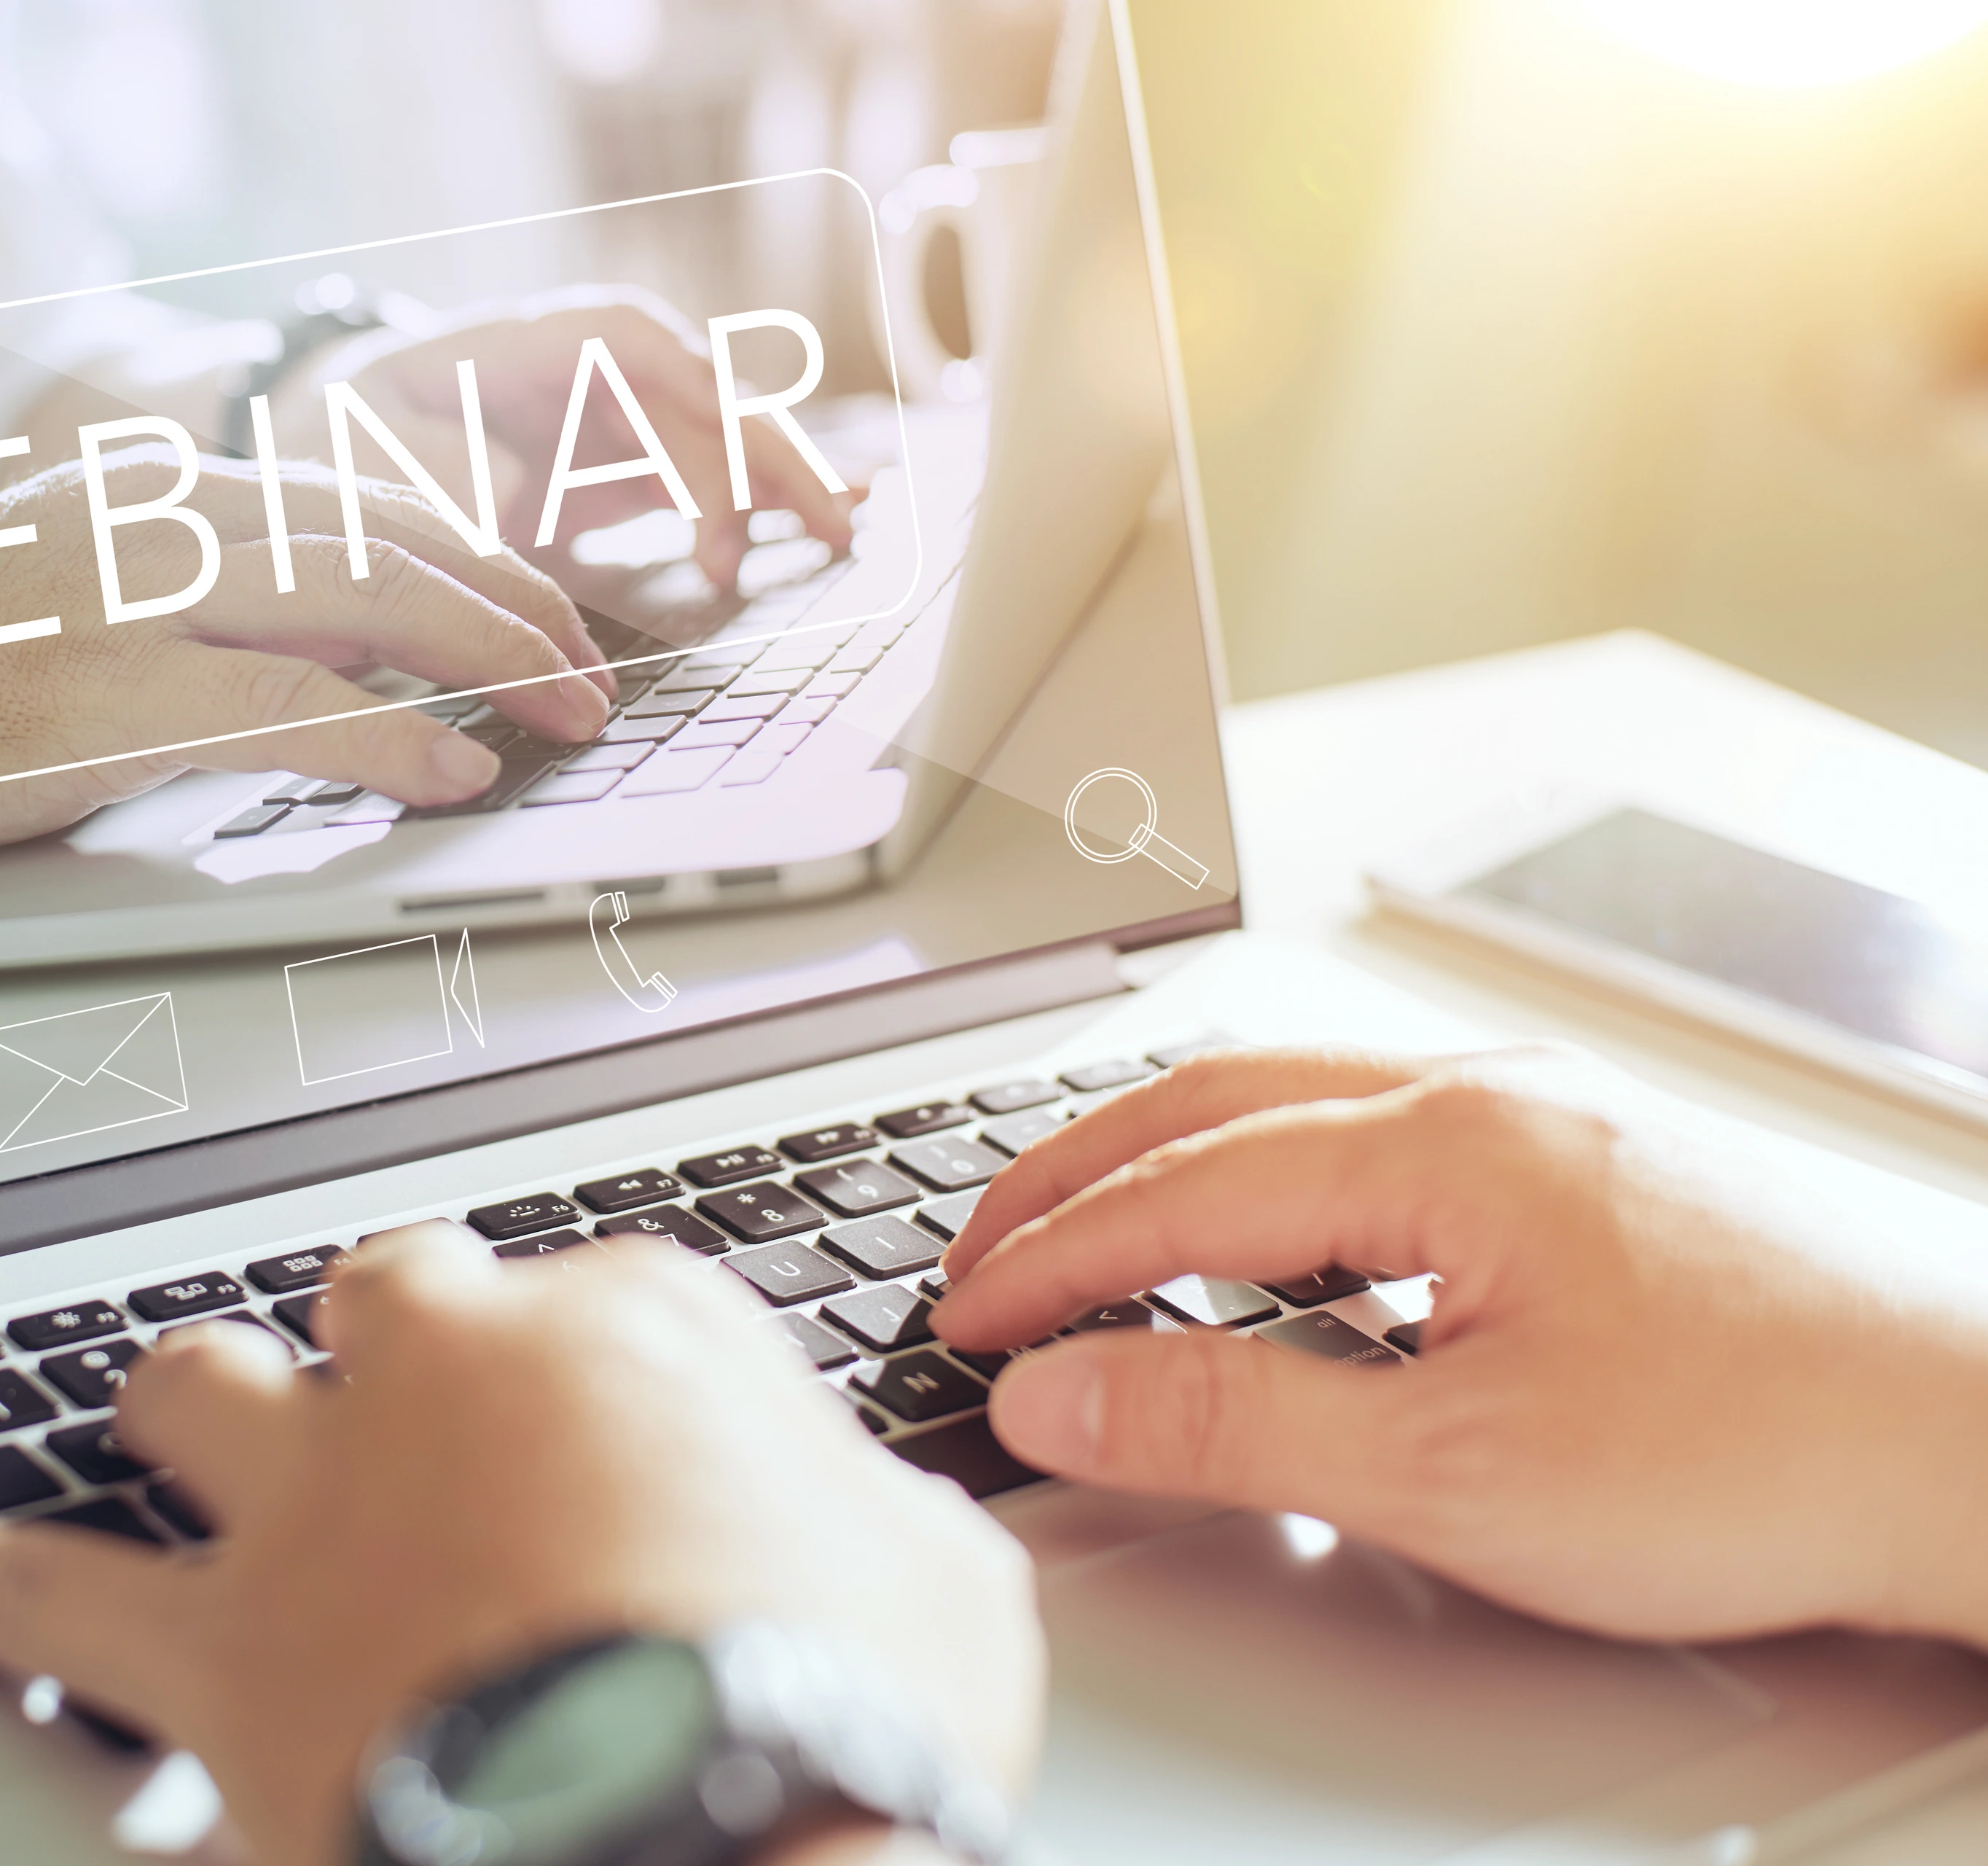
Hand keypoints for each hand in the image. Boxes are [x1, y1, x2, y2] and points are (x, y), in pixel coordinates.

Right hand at [0, 446, 617, 876]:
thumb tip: (351, 667)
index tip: (554, 614)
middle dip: (520, 602)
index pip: (366, 499)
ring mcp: (118, 606)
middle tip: (594, 673)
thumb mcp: (73, 600)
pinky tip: (454, 773)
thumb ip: (204, 610)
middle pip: (391, 535)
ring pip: (360, 600)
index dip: (484, 556)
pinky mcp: (89, 704)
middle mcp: (151, 523)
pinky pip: (279, 711)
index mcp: (157, 490)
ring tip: (567, 715)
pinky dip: (387, 740)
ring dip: (490, 658)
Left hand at [0, 1223, 1041, 1865]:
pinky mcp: (207, 1658)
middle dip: (401, 1348)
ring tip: (172, 1422)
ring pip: (196, 1386)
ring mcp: (313, 1505)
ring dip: (192, 1405)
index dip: (616, 1397)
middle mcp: (451, 1380)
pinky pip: (23, 1592)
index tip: (640, 1476)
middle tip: (423, 1416)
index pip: (606, 1305)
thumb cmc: (846, 1728)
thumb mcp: (944, 1598)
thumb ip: (870, 1522)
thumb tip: (854, 1533)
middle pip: (390, 1298)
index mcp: (636, 1336)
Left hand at [275, 291, 856, 593]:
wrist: (339, 434)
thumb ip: (430, 459)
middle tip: (824, 526)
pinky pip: (712, 476)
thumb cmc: (347, 428)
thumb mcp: (360, 439)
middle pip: (704, 393)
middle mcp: (597, 367)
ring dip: (785, 481)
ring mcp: (622, 415)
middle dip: (768, 456)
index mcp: (536, 341)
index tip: (723, 488)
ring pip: (725, 435)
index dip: (691, 406)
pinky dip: (765, 500)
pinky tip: (829, 524)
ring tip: (845, 532)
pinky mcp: (631, 467)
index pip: (633, 348)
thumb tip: (511, 485)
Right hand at [932, 1047, 1987, 1650]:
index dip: (1047, 1261)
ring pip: (1295, 1097)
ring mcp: (1544, 1119)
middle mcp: (1483, 1097)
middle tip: (982, 1250)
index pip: (1174, 1190)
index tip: (965, 1319)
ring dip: (1168, 1154)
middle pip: (1212, 1099)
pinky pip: (1377, 1129)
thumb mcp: (1455, 1470)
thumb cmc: (1766, 1450)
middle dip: (1073, 1174)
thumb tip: (1061, 1392)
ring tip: (1089, 1225)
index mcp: (1436, 1145)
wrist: (1986, 1444)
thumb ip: (1232, 1424)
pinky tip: (1272, 1236)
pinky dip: (1269, 1170)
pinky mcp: (1592, 1165)